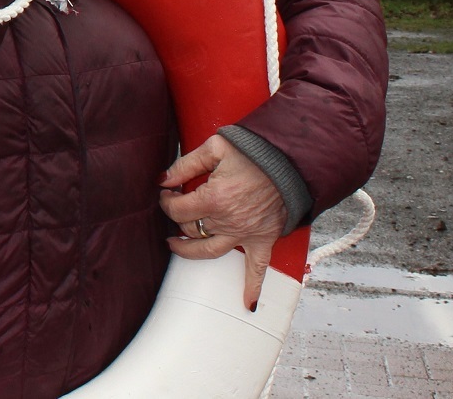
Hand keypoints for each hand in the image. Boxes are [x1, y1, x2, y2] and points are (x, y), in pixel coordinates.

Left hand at [159, 134, 287, 310]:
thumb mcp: (215, 148)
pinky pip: (257, 268)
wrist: (289, 160)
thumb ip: (185, 164)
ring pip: (209, 250)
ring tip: (176, 245)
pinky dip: (253, 287)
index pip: (177, 209)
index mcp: (213, 198)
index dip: (167, 201)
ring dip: (190, 251)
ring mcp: (245, 233)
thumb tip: (163, 179)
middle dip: (178, 218)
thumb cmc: (253, 152)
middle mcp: (227, 221)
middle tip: (175, 210)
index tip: (168, 193)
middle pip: (190, 228)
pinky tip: (248, 303)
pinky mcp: (263, 239)